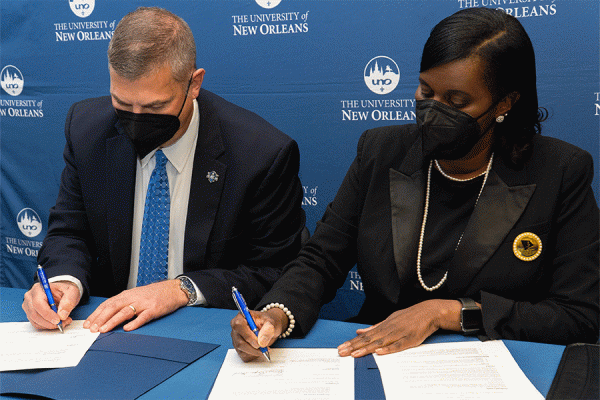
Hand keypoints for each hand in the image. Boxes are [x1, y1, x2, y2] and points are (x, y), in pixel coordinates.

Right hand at [22, 281, 80, 329]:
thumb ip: (68, 301)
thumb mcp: (72, 292)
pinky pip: (36, 324)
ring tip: (63, 322)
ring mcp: (29, 306)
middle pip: (34, 314)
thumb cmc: (65, 290)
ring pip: (35, 321)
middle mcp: (30, 297)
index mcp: (39, 289)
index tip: (58, 320)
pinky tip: (57, 322)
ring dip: (49, 325)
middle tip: (63, 322)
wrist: (63, 292)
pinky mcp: (30, 314)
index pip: (38, 303)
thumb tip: (62, 315)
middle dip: (49, 322)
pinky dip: (47, 326)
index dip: (47, 314)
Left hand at [83, 280, 187, 332]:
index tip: (88, 324)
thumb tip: (107, 316)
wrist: (172, 289)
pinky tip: (128, 329)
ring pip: (125, 312)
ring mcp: (144, 303)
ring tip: (104, 330)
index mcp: (127, 295)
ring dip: (113, 321)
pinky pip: (143, 317)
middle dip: (101, 318)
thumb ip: (123, 304)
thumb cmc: (154, 294)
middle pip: (113, 307)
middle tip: (92, 329)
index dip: (96, 314)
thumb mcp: (135, 296)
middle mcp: (133, 298)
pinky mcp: (154, 309)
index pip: (108, 304)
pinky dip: (135, 323)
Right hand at [230, 308, 286, 361]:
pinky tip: (260, 350)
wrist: (269, 328)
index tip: (258, 342)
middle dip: (253, 347)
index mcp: (241, 317)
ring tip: (265, 348)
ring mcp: (236, 338)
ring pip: (241, 349)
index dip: (248, 335)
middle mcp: (236, 328)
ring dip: (254, 351)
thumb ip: (268, 329)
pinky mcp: (239, 348)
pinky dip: (253, 355)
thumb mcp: (271, 322)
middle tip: (264, 347)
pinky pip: (244, 355)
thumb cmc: (268, 322)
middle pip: (239, 341)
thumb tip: (262, 341)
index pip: (238, 325)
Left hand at [337, 299, 461, 357]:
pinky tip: (379, 353)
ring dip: (366, 349)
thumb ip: (375, 327)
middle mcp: (389, 329)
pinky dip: (388, 349)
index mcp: (383, 325)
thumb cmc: (409, 317)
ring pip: (380, 343)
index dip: (353, 342)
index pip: (365, 336)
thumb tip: (359, 331)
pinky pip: (397, 346)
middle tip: (341, 352)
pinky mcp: (410, 340)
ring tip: (354, 354)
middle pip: (369, 339)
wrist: (429, 312)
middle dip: (354, 347)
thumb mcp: (390, 319)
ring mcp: (399, 334)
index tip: (341, 347)